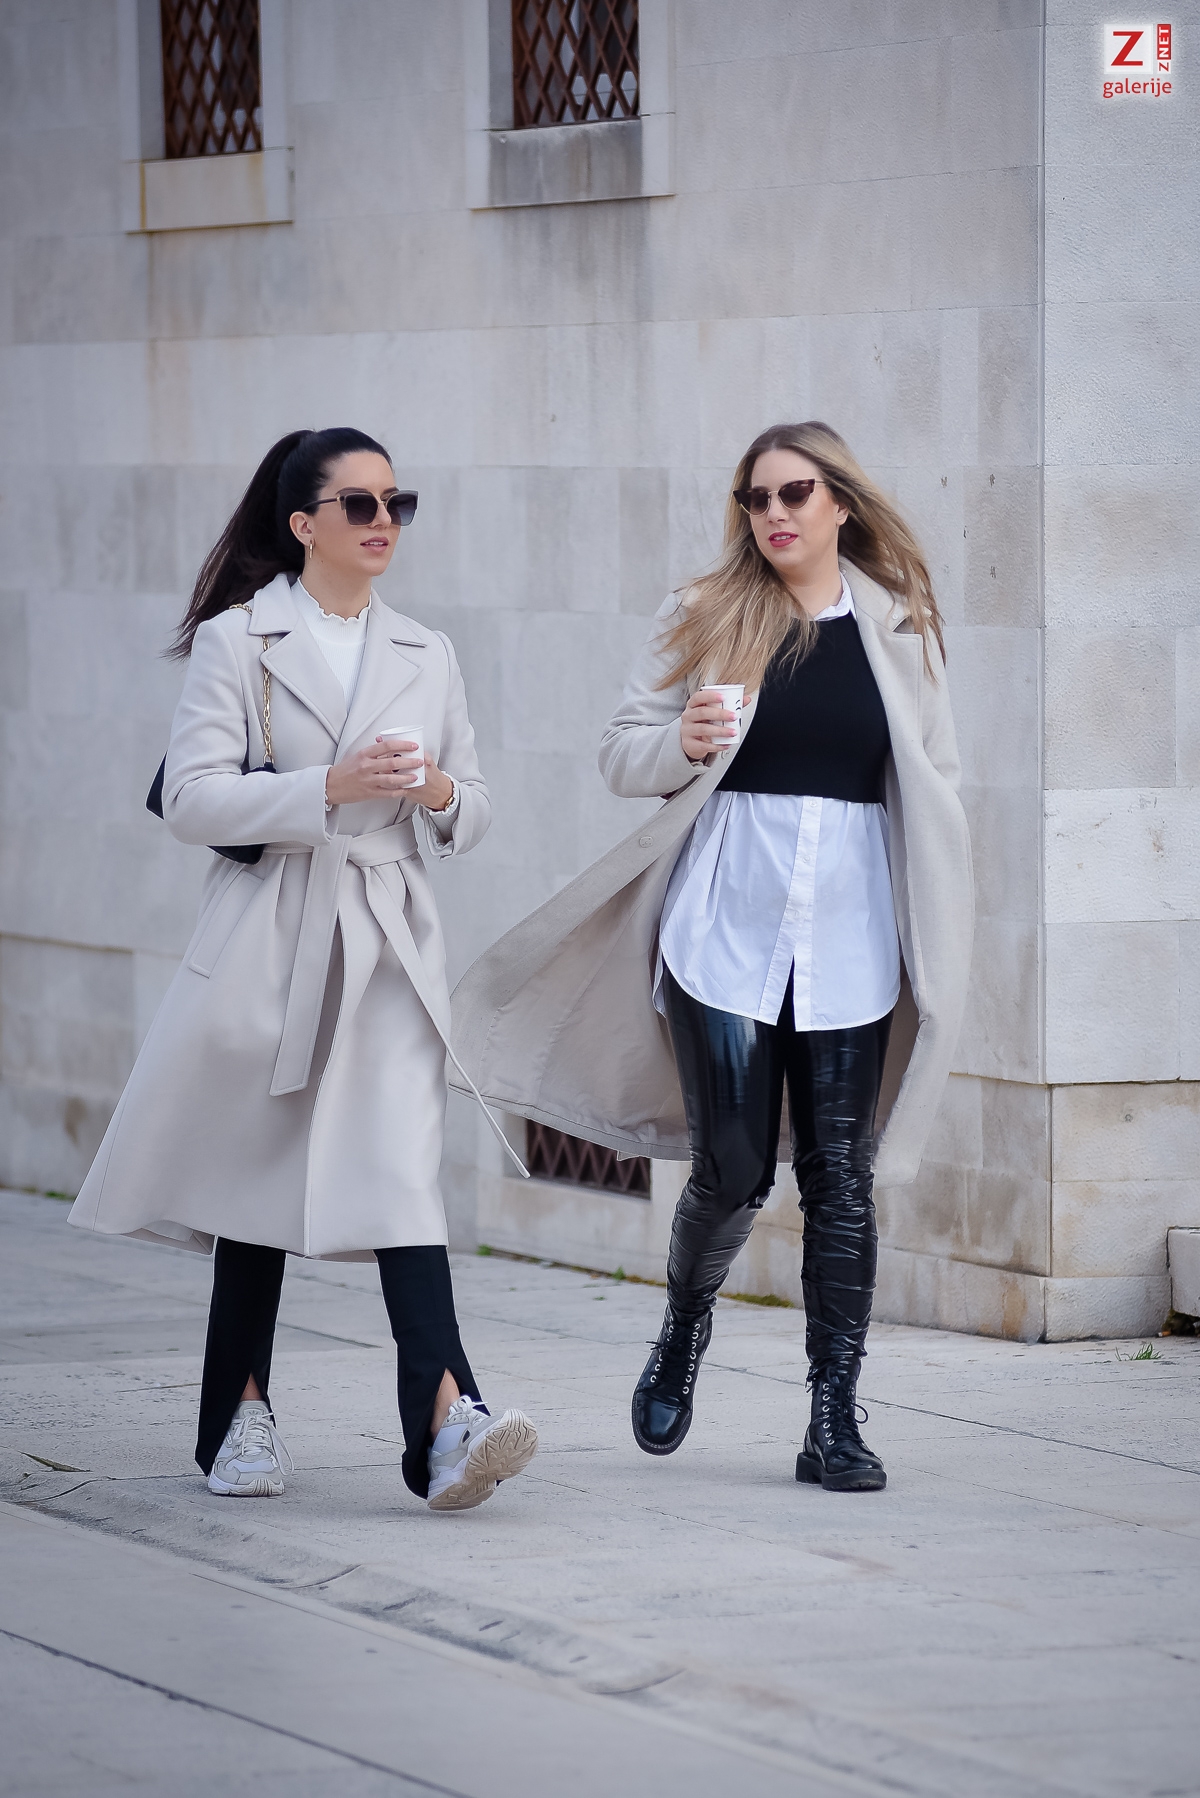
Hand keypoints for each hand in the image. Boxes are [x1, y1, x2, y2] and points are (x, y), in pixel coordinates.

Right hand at [324, 739, 454, 810]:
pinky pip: (387, 793)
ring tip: (415, 776)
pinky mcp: (369, 793)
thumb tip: (389, 746)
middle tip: (419, 761)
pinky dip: (398, 792)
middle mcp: (367, 766)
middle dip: (409, 762)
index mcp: (364, 754)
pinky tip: (405, 790)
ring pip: (392, 779)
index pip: (387, 746)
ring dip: (406, 778)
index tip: (413, 746)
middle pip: (392, 763)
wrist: (330, 785)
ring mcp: (368, 780)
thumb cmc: (345, 770)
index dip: (402, 745)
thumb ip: (373, 752)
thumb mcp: (357, 756)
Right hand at [680, 692, 737, 762]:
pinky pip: (703, 745)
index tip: (723, 697)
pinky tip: (726, 744)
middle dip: (720, 714)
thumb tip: (746, 699)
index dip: (710, 696)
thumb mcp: (712, 712)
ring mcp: (687, 730)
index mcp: (693, 705)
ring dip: (720, 731)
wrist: (691, 741)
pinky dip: (716, 746)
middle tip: (734, 716)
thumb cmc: (704, 722)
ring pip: (703, 729)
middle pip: (702, 712)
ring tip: (733, 732)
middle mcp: (688, 716)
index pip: (698, 697)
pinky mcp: (689, 744)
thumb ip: (729, 705)